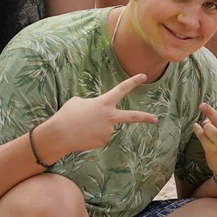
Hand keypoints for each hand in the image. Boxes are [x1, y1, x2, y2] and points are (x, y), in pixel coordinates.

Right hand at [39, 74, 159, 159]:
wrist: (60, 134)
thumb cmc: (67, 115)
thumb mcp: (78, 102)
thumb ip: (92, 104)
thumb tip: (96, 112)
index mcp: (104, 102)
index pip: (122, 89)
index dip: (133, 82)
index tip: (144, 76)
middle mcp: (110, 116)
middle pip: (132, 116)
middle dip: (145, 118)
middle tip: (156, 119)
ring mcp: (108, 130)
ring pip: (106, 126)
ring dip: (95, 126)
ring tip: (81, 126)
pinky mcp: (103, 140)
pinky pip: (100, 135)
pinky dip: (92, 135)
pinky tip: (83, 134)